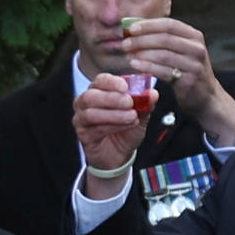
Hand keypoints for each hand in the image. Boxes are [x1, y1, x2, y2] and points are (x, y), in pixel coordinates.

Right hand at [71, 70, 144, 189]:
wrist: (120, 154)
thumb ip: (145, 103)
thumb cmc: (126, 130)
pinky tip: (126, 125)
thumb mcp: (140, 115)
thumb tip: (153, 93)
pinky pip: (94, 128)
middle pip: (91, 95)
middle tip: (130, 103)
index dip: (112, 82)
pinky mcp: (83, 134)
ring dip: (114, 114)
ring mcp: (82, 118)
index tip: (126, 87)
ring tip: (132, 116)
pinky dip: (112, 126)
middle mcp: (86, 102)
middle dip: (112, 98)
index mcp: (99, 91)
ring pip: (91, 113)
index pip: (101, 80)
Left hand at [124, 13, 234, 142]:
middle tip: (125, 43)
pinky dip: (147, 67)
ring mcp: (194, 65)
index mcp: (194, 36)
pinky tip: (135, 65)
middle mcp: (196, 48)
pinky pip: (163, 71)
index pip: (169, 24)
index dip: (148, 25)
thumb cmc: (187, 71)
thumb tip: (135, 28)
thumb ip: (164, 39)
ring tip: (128, 54)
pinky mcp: (188, 80)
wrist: (206, 97)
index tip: (130, 29)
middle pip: (164, 39)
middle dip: (142, 40)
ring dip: (142, 53)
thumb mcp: (182, 51)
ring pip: (163, 55)